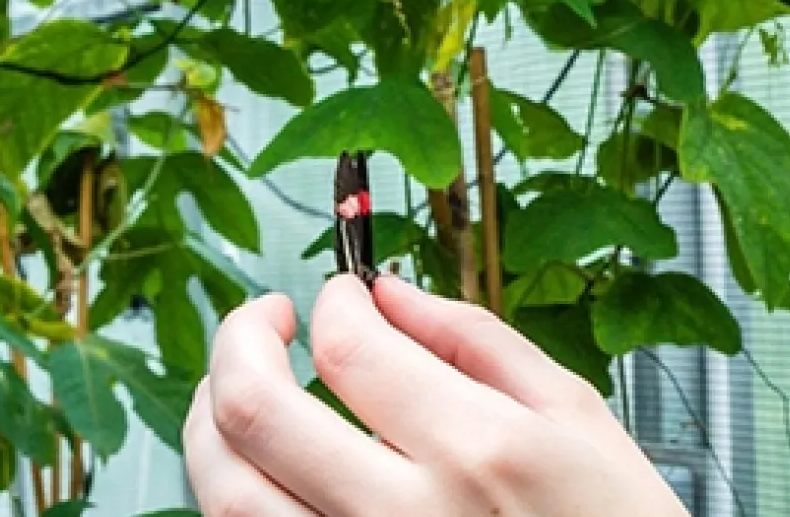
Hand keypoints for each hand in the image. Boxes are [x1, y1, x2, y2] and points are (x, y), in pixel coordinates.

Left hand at [183, 274, 691, 516]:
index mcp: (479, 450)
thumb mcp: (576, 416)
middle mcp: (404, 515)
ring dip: (213, 421)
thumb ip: (476, 342)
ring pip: (225, 492)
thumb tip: (391, 294)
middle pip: (254, 412)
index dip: (329, 302)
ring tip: (242, 389)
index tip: (341, 296)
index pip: (347, 347)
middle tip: (266, 320)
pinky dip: (238, 493)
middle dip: (238, 340)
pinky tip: (268, 466)